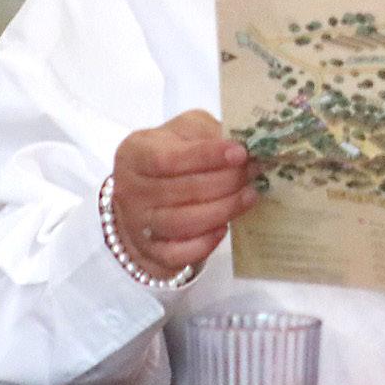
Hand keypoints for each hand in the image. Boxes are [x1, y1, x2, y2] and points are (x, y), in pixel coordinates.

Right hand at [110, 110, 258, 279]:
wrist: (145, 186)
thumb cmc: (170, 150)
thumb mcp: (185, 129)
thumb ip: (208, 133)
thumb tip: (245, 144)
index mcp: (135, 153)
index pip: (170, 158)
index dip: (208, 156)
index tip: (240, 153)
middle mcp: (130, 190)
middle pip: (183, 191)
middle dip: (227, 182)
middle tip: (254, 172)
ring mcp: (137, 224)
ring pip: (184, 224)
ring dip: (224, 210)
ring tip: (249, 195)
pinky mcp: (148, 251)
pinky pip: (178, 255)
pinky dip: (204, 244)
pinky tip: (224, 227)